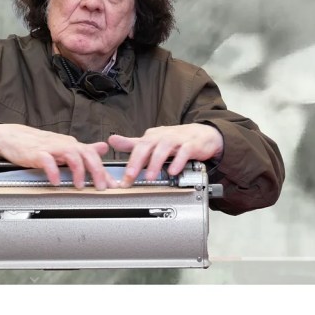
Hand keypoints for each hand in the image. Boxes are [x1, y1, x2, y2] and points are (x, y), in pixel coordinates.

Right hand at [0, 124, 115, 189]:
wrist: (12, 137)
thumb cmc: (38, 145)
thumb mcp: (63, 146)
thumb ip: (83, 149)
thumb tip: (104, 147)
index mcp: (72, 145)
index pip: (93, 156)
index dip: (104, 171)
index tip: (113, 186)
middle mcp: (64, 144)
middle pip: (86, 154)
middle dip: (97, 171)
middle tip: (101, 187)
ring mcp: (51, 147)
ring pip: (71, 154)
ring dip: (78, 171)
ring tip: (79, 186)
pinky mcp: (36, 152)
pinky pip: (47, 160)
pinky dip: (53, 171)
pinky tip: (56, 182)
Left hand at [108, 123, 222, 187]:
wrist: (203, 135)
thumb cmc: (176, 139)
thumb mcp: (152, 141)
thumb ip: (132, 143)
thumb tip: (111, 140)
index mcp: (152, 136)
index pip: (137, 147)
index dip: (129, 162)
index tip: (123, 179)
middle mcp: (163, 136)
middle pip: (147, 144)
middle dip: (137, 160)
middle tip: (130, 176)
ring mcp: (178, 139)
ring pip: (164, 147)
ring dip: (156, 162)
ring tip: (150, 176)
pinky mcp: (192, 144)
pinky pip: (185, 151)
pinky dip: (178, 161)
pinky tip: (173, 171)